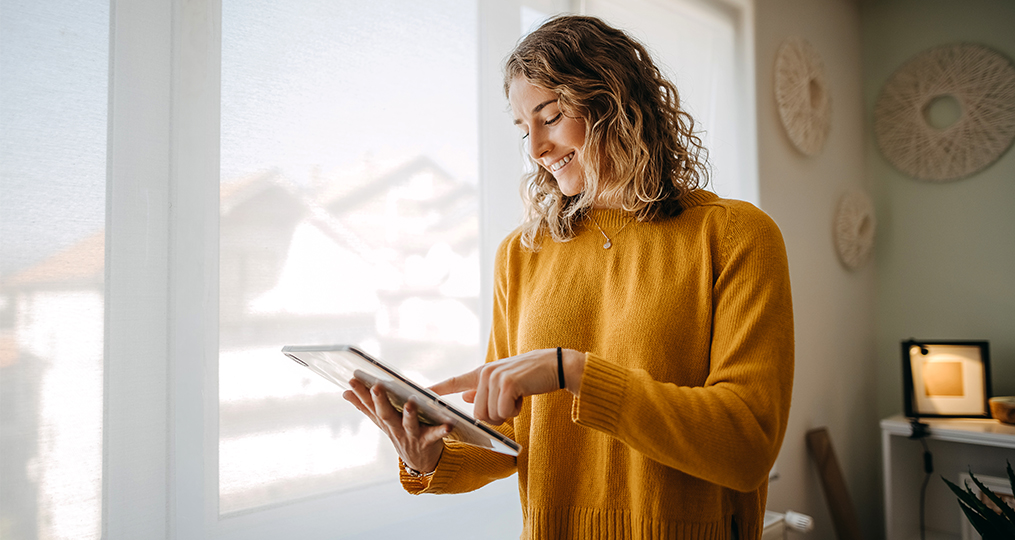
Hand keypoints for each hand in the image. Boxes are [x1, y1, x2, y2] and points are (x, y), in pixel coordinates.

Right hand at [342, 378, 448, 473]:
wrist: (420, 463)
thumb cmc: (401, 434)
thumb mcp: (382, 422)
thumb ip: (365, 407)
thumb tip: (345, 393)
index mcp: (385, 421)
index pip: (369, 405)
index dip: (360, 393)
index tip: (352, 380)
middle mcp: (395, 429)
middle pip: (386, 414)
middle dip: (380, 401)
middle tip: (376, 387)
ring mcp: (411, 436)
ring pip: (409, 425)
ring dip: (409, 414)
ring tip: (411, 402)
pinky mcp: (428, 442)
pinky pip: (435, 435)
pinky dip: (441, 430)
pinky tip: (449, 424)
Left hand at [430, 348, 585, 424]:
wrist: (556, 365)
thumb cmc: (531, 376)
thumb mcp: (505, 382)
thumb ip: (484, 390)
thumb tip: (467, 398)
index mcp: (482, 373)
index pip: (454, 382)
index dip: (437, 389)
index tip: (419, 393)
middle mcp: (485, 374)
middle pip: (478, 414)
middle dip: (495, 417)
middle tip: (510, 404)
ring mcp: (495, 377)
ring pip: (490, 416)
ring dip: (506, 414)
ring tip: (518, 397)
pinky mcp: (507, 383)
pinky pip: (504, 413)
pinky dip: (515, 411)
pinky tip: (523, 396)